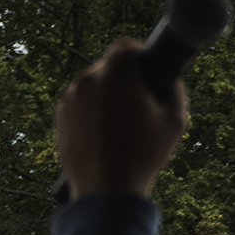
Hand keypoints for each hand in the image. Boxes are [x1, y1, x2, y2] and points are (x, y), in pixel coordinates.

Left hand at [53, 38, 185, 200]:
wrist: (106, 187)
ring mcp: (70, 97)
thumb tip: (170, 79)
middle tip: (140, 106)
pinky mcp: (60, 115)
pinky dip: (92, 112)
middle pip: (110, 68)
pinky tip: (105, 135)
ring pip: (94, 86)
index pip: (126, 46)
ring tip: (122, 126)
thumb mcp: (175, 122)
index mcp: (117, 76)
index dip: (140, 54)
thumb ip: (175, 91)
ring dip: (108, 96)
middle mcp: (88, 79)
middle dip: (125, 80)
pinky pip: (80, 103)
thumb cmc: (144, 154)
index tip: (149, 70)